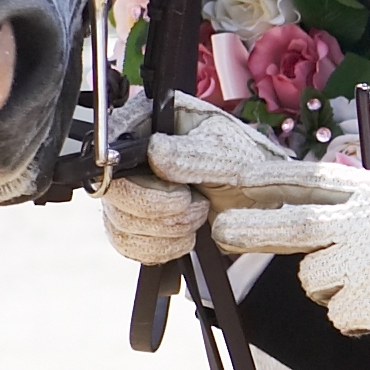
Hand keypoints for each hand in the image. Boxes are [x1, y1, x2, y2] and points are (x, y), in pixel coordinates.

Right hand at [103, 97, 338, 267]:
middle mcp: (131, 154)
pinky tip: (184, 235)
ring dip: (164, 230)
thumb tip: (155, 150)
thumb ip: (191, 154)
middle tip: (192, 202)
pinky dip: (160, 248)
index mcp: (146, 122)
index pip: (112, 151)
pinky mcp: (135, 219)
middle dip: (158, 209)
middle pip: (114, 193)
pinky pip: (128, 244)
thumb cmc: (241, 158)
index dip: (137, 179)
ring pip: (120, 223)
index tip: (176, 193)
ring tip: (196, 214)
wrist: (257, 192)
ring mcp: (130, 188)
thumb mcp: (224, 151)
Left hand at [212, 171, 369, 355]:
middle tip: (219, 231)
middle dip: (248, 227)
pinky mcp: (364, 301)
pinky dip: (356, 319)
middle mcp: (362, 220)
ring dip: (333, 286)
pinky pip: (338, 314)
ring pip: (312, 276)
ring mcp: (360, 260)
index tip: (226, 183)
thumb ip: (369, 206)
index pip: (304, 178)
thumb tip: (325, 213)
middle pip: (287, 222)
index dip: (260, 181)